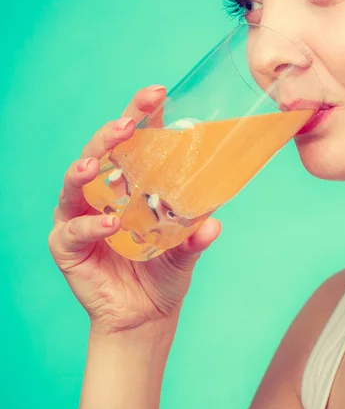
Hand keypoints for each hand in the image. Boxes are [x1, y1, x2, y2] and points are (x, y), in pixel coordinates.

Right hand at [48, 85, 220, 333]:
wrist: (146, 315)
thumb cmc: (164, 273)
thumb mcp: (185, 251)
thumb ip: (195, 236)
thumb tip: (214, 222)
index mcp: (131, 184)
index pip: (135, 142)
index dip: (143, 116)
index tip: (158, 93)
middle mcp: (102, 192)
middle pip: (101, 151)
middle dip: (113, 132)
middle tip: (128, 122)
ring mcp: (81, 216)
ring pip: (74, 183)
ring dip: (85, 168)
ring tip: (97, 163)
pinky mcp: (66, 245)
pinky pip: (72, 231)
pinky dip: (90, 226)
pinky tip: (110, 224)